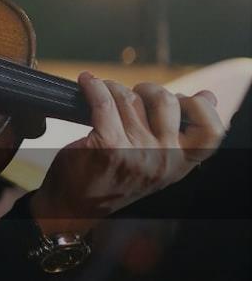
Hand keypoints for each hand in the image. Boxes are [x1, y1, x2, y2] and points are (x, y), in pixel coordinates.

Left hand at [30, 72, 225, 233]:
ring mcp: (137, 151)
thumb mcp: (157, 164)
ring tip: (102, 92)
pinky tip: (86, 82)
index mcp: (181, 163)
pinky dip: (93, 86)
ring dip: (112, 88)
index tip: (181, 98)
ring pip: (129, 98)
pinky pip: (103, 101)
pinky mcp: (108, 145)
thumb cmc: (114, 179)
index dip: (199, 107)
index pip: (211, 131)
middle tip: (131, 94)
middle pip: (166, 101)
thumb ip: (178, 136)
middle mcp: (164, 158)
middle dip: (146, 89)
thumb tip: (208, 95)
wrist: (77, 206)